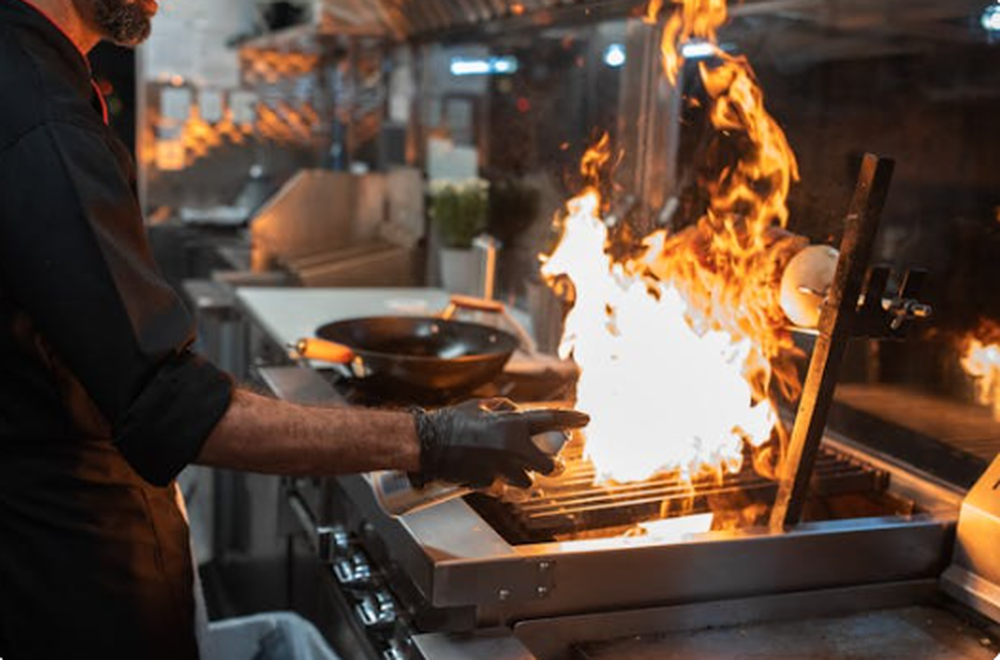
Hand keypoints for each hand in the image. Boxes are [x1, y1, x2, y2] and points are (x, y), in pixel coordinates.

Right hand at [412, 398, 589, 488]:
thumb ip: (505, 409)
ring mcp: (501, 469)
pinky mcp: (489, 484)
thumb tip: (517, 413)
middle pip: (549, 466)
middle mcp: (512, 449)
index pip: (550, 420)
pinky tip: (488, 472)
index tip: (586, 419)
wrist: (428, 443)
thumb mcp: (481, 406)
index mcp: (511, 425)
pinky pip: (503, 487)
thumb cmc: (452, 422)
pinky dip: (500, 481)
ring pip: (527, 481)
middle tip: (554, 463)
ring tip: (512, 467)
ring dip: (524, 475)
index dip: (571, 419)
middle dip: (553, 465)